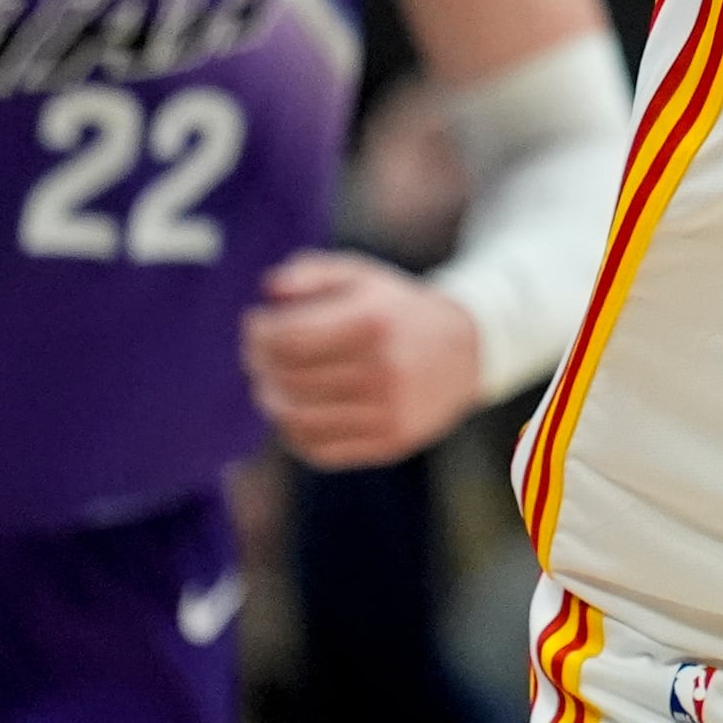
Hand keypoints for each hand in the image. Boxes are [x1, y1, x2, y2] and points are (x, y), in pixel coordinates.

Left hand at [242, 250, 483, 469]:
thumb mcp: (362, 277)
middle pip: (289, 378)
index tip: (254, 325)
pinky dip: (294, 433)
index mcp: (374, 321)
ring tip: (270, 385)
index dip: (258, 334)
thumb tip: (268, 290)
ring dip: (271, 401)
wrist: (468, 350)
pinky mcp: (390, 442)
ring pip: (297, 419)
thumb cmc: (398, 310)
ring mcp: (388, 411)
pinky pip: (320, 450)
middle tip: (256, 355)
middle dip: (260, 365)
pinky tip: (295, 411)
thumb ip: (312, 273)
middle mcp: (383, 369)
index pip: (289, 338)